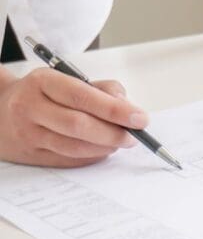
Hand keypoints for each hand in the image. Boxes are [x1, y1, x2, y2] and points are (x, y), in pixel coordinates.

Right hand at [0, 70, 146, 167]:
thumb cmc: (43, 93)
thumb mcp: (67, 78)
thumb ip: (100, 88)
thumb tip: (126, 106)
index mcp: (42, 82)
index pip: (83, 97)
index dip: (114, 110)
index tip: (139, 118)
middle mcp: (30, 108)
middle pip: (78, 125)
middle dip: (113, 132)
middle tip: (134, 135)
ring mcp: (28, 134)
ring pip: (73, 146)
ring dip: (105, 147)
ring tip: (121, 142)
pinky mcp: (30, 155)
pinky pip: (67, 160)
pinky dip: (91, 156)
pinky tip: (103, 150)